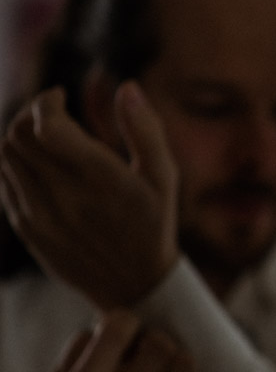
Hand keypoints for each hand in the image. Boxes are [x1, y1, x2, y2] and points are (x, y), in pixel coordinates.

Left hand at [0, 81, 179, 308]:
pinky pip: (4, 183)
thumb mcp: (164, 178)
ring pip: (6, 157)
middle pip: (18, 136)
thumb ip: (146, 130)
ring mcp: (41, 216)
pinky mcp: (28, 229)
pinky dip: (14, 164)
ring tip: (43, 138)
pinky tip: (39, 166)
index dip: (46, 102)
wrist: (134, 284)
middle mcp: (66, 198)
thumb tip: (127, 87)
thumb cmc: (154, 224)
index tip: (60, 97)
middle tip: (49, 113)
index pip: (47, 126)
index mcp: (102, 181)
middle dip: (30, 114)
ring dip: (19, 138)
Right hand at [23, 311, 195, 371]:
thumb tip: (108, 323)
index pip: (118, 331)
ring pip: (185, 366)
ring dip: (173, 359)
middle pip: (161, 345)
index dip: (123, 321)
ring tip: (158, 369)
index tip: (121, 331)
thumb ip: (77, 355)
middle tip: (144, 350)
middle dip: (153, 339)